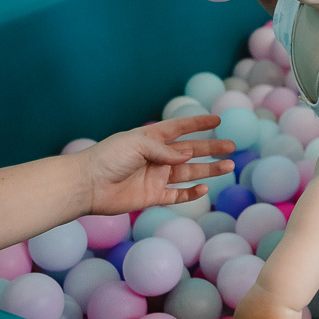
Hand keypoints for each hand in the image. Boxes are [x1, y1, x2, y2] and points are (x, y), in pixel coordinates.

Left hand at [79, 116, 235, 215]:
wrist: (87, 185)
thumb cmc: (108, 158)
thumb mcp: (137, 144)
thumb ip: (164, 150)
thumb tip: (187, 157)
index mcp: (151, 139)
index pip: (179, 128)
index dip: (198, 124)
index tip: (217, 121)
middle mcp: (157, 157)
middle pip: (190, 152)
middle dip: (212, 149)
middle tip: (232, 147)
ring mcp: (156, 177)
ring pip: (189, 173)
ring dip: (209, 170)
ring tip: (229, 166)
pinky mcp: (152, 196)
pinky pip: (176, 195)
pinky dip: (191, 193)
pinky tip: (204, 188)